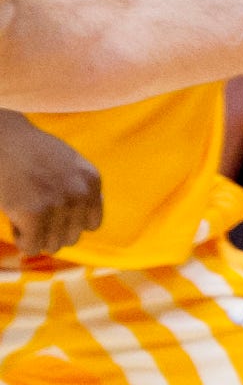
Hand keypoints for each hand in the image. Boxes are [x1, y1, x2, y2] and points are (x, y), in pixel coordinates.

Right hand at [0, 113, 102, 255]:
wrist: (0, 138)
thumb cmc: (27, 151)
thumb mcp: (68, 164)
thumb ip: (80, 189)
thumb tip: (89, 224)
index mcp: (92, 181)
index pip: (91, 225)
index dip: (66, 222)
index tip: (48, 208)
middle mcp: (80, 193)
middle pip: (71, 237)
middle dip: (48, 229)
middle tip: (29, 207)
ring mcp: (59, 204)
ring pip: (53, 245)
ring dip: (34, 234)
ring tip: (22, 210)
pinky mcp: (34, 213)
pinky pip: (32, 246)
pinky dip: (21, 239)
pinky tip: (13, 218)